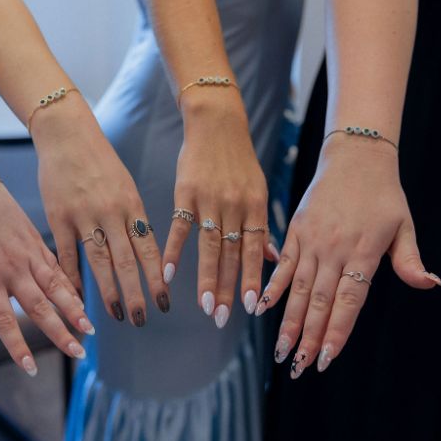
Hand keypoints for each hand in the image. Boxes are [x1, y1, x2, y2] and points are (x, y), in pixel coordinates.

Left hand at [0, 180, 90, 374]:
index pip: (6, 320)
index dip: (18, 346)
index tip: (31, 368)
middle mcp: (11, 269)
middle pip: (40, 308)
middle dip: (60, 333)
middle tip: (78, 354)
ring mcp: (27, 253)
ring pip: (56, 287)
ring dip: (74, 310)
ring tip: (89, 329)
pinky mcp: (36, 240)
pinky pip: (57, 267)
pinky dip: (70, 285)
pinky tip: (81, 301)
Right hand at [31, 99, 167, 326]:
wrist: (67, 134)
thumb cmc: (99, 161)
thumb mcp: (125, 186)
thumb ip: (132, 218)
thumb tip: (143, 252)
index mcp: (132, 205)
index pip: (149, 249)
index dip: (158, 278)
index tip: (164, 303)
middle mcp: (111, 213)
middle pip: (127, 261)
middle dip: (136, 293)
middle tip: (141, 319)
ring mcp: (84, 215)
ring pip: (100, 261)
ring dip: (109, 292)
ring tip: (116, 315)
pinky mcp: (58, 216)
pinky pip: (67, 253)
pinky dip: (73, 277)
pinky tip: (79, 297)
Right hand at [163, 97, 276, 327]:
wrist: (217, 122)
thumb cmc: (239, 160)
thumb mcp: (258, 190)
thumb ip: (263, 226)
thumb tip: (272, 259)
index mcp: (255, 207)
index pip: (255, 250)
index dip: (253, 279)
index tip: (252, 307)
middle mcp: (235, 206)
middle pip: (232, 254)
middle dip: (229, 288)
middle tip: (224, 318)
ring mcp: (209, 200)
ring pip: (209, 246)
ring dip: (207, 278)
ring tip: (205, 306)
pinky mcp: (185, 192)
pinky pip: (179, 227)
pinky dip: (174, 251)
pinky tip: (168, 274)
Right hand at [261, 138, 440, 376]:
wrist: (354, 156)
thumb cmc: (383, 194)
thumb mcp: (404, 226)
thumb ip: (411, 261)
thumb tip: (430, 285)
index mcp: (363, 252)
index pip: (349, 300)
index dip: (336, 330)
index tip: (326, 358)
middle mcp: (334, 249)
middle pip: (318, 302)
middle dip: (308, 338)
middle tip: (298, 368)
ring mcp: (312, 241)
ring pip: (297, 289)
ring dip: (288, 322)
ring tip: (282, 351)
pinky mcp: (296, 231)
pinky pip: (282, 265)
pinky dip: (272, 288)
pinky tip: (262, 309)